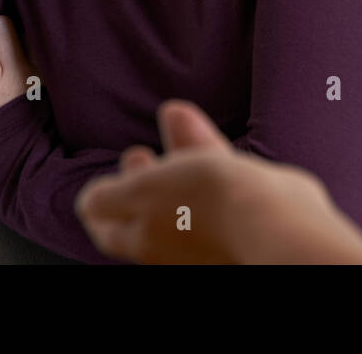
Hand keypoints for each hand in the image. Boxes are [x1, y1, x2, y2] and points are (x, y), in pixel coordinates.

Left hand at [74, 100, 361, 263]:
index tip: (105, 180)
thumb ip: (108, 199)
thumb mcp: (139, 196)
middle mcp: (179, 245)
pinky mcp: (250, 211)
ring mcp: (215, 229)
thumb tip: (88, 202)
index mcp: (145, 244)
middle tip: (139, 153)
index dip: (103, 204)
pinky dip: (209, 153)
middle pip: (153, 209)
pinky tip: (205, 128)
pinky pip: (222, 180)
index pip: (111, 232)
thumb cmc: (202, 209)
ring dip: (180, 152)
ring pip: (190, 188)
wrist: (274, 222)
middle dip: (146, 177)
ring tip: (175, 115)